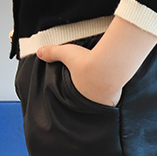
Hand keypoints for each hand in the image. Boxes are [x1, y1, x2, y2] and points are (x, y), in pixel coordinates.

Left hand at [37, 16, 156, 107]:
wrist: (108, 65)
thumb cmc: (87, 61)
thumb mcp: (67, 54)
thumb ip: (53, 53)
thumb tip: (39, 52)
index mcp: (77, 94)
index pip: (75, 96)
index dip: (78, 91)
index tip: (81, 87)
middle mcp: (90, 102)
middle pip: (90, 100)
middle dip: (91, 95)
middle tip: (94, 88)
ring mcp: (103, 103)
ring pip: (102, 101)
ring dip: (104, 96)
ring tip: (105, 90)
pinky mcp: (116, 100)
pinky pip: (115, 100)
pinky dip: (116, 95)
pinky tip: (117, 90)